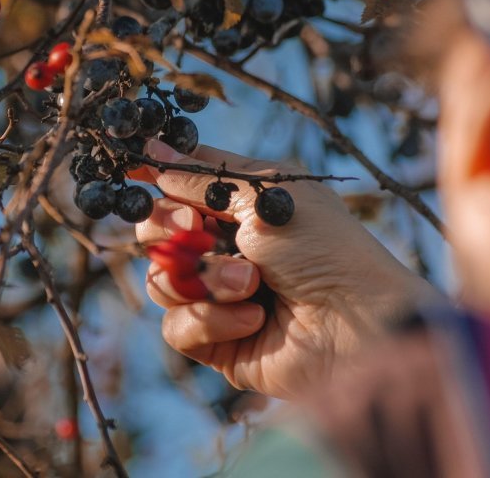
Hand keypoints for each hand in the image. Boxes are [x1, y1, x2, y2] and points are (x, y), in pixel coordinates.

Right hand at [136, 140, 431, 397]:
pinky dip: (212, 320)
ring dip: (203, 278)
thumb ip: (203, 177)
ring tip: (250, 284)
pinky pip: (177, 326)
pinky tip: (253, 319)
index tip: (133, 171)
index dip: (155, 178)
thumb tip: (151, 150)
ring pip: (161, 280)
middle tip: (197, 227)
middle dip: (170, 228)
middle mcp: (225, 246)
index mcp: (241, 205)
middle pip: (156, 231)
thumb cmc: (323, 248)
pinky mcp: (216, 339)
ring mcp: (218, 295)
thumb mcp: (264, 196)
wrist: (356, 324)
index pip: (181, 184)